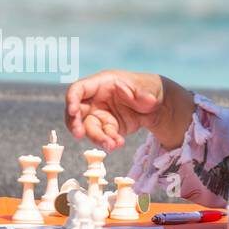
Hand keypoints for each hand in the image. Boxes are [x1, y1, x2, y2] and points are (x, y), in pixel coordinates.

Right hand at [65, 70, 184, 150]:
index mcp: (101, 83)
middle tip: (79, 135)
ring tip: (112, 145)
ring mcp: (99, 115)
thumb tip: (148, 99)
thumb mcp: (148, 88)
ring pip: (89, 128)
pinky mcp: (106, 128)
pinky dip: (109, 142)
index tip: (73, 112)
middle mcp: (95, 99)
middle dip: (75, 124)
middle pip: (76, 112)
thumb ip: (145, 94)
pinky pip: (103, 137)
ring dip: (97, 138)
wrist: (156, 107)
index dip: (72, 99)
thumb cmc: (149, 89)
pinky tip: (119, 143)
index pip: (78, 89)